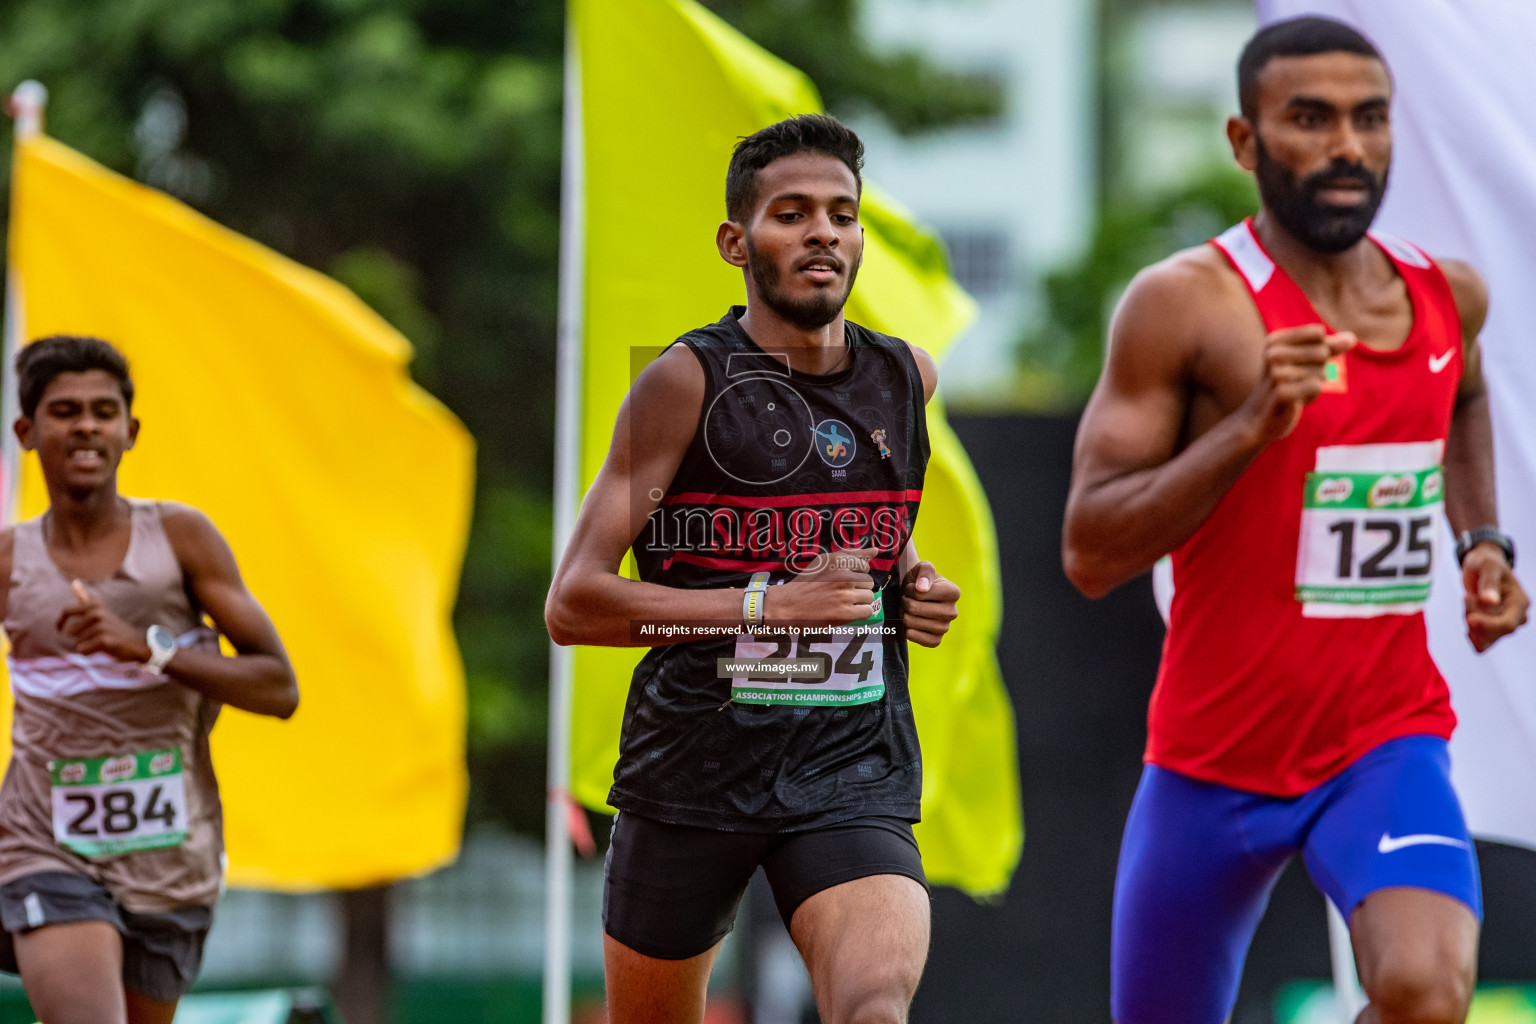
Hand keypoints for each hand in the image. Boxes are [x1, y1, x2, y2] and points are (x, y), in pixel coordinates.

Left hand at [56, 580, 151, 661]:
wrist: (136, 643)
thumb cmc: (114, 628)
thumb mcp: (100, 610)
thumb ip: (85, 597)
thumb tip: (74, 581)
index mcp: (94, 606)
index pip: (67, 611)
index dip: (60, 622)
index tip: (59, 630)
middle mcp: (97, 613)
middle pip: (72, 631)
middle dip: (79, 638)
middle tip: (96, 638)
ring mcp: (101, 626)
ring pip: (77, 642)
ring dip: (86, 646)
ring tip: (101, 643)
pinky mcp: (104, 640)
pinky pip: (83, 650)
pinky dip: (88, 652)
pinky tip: (100, 649)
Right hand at [769, 548, 876, 627]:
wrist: (786, 605)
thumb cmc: (806, 583)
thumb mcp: (825, 562)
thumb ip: (851, 555)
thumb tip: (875, 551)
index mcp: (838, 560)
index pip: (865, 566)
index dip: (854, 575)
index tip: (840, 581)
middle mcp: (843, 575)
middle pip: (869, 582)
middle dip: (858, 588)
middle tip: (839, 593)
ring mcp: (844, 595)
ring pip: (869, 597)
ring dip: (859, 601)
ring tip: (842, 602)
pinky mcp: (845, 613)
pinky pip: (867, 611)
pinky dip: (859, 614)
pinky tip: (846, 612)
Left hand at [901, 560, 959, 647]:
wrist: (916, 594)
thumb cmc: (920, 580)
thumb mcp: (923, 567)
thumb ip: (924, 571)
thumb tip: (923, 588)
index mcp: (953, 592)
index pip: (919, 594)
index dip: (910, 590)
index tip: (913, 587)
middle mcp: (953, 612)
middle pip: (913, 609)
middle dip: (904, 602)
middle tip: (907, 599)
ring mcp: (945, 628)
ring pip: (911, 623)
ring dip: (903, 615)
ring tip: (908, 609)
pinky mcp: (936, 640)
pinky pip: (917, 639)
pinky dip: (909, 632)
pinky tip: (910, 624)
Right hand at [1241, 326, 1355, 444]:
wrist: (1258, 419)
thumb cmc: (1285, 386)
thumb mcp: (1305, 362)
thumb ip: (1329, 347)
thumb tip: (1352, 338)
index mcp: (1275, 340)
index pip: (1318, 334)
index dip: (1318, 351)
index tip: (1298, 365)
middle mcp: (1272, 353)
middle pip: (1322, 352)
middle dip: (1317, 370)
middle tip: (1296, 382)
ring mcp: (1275, 373)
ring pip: (1321, 372)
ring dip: (1313, 385)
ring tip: (1294, 392)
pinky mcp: (1281, 393)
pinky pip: (1316, 387)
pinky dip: (1311, 396)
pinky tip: (1295, 401)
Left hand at [1462, 545, 1528, 652]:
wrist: (1480, 565)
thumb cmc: (1486, 562)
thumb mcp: (1487, 566)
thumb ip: (1489, 582)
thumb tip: (1490, 602)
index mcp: (1520, 602)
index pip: (1507, 625)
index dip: (1487, 626)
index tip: (1469, 619)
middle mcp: (1516, 616)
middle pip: (1495, 634)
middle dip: (1475, 619)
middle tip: (1467, 596)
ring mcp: (1504, 623)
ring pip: (1484, 639)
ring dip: (1470, 622)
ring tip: (1470, 598)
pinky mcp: (1492, 628)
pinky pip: (1480, 641)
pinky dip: (1470, 631)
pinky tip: (1468, 612)